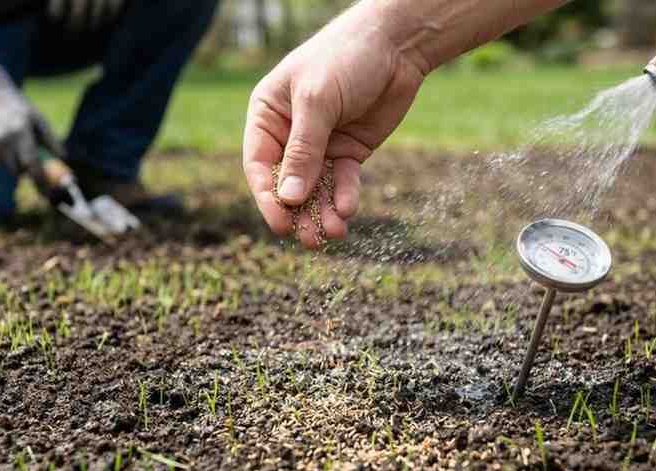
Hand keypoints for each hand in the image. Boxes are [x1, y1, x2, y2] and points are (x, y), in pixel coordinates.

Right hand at [0, 67, 63, 175]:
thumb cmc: (22, 110)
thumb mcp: (40, 120)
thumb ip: (52, 140)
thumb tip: (64, 158)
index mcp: (21, 130)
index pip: (31, 162)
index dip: (39, 180)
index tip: (46, 194)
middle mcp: (4, 137)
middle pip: (18, 169)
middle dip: (27, 170)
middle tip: (31, 159)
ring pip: (7, 166)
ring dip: (15, 161)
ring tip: (14, 141)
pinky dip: (3, 156)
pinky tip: (2, 139)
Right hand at [243, 11, 426, 247]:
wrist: (396, 45)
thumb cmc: (345, 58)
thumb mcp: (318, 101)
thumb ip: (303, 150)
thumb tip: (289, 197)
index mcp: (268, 116)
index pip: (260, 165)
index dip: (268, 197)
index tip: (281, 224)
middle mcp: (290, 134)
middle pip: (288, 184)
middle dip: (299, 213)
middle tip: (310, 240)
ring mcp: (321, 145)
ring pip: (316, 189)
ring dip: (322, 212)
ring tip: (333, 233)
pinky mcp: (349, 151)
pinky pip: (343, 181)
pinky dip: (345, 196)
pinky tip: (348, 210)